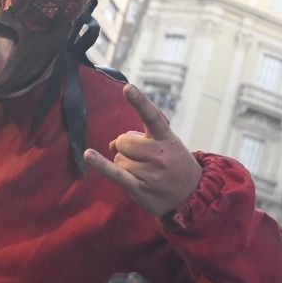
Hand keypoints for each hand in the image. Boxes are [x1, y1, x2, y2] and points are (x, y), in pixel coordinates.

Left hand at [84, 84, 202, 217]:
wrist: (193, 195)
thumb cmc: (175, 164)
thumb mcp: (168, 145)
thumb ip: (142, 138)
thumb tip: (113, 143)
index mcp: (167, 139)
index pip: (152, 116)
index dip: (139, 101)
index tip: (128, 87)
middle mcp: (159, 154)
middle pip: (123, 141)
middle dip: (125, 147)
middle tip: (139, 157)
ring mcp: (150, 172)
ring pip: (118, 159)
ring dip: (124, 163)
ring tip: (143, 172)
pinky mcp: (140, 188)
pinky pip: (115, 173)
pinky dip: (100, 164)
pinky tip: (88, 155)